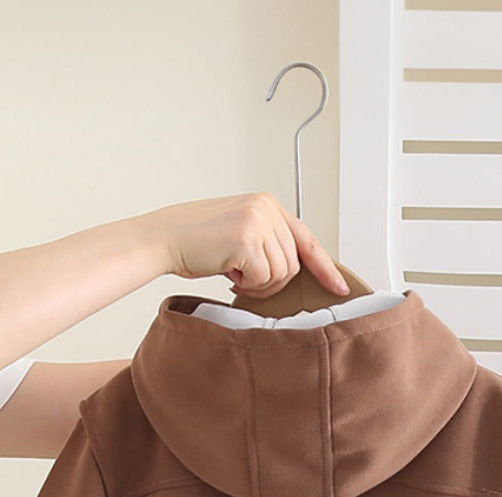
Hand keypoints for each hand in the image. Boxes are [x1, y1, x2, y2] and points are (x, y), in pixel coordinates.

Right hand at [150, 193, 348, 299]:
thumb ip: (268, 242)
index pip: (307, 239)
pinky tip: (228, 272)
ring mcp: (257, 221)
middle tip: (244, 277)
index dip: (325, 267)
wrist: (163, 239)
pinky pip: (264, 279)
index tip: (339, 288)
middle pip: (293, 265)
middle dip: (272, 282)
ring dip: (258, 285)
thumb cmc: (197, 243)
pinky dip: (247, 285)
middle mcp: (266, 207)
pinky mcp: (246, 239)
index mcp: (268, 204)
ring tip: (234, 273)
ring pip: (281, 274)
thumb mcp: (240, 233)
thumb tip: (293, 270)